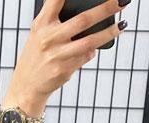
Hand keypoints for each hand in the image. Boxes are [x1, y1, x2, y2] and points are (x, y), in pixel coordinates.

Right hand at [8, 0, 129, 111]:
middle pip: (83, 20)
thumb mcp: (38, 34)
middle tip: (122, 1)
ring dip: (109, 32)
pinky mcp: (64, 70)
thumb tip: (88, 12)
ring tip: (122, 25)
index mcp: (41, 25)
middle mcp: (48, 39)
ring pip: (90, 42)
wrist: (26, 88)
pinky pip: (86, 56)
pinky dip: (93, 51)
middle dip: (106, 8)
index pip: (55, 0)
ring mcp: (57, 56)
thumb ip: (55, 19)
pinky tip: (96, 47)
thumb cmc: (36, 56)